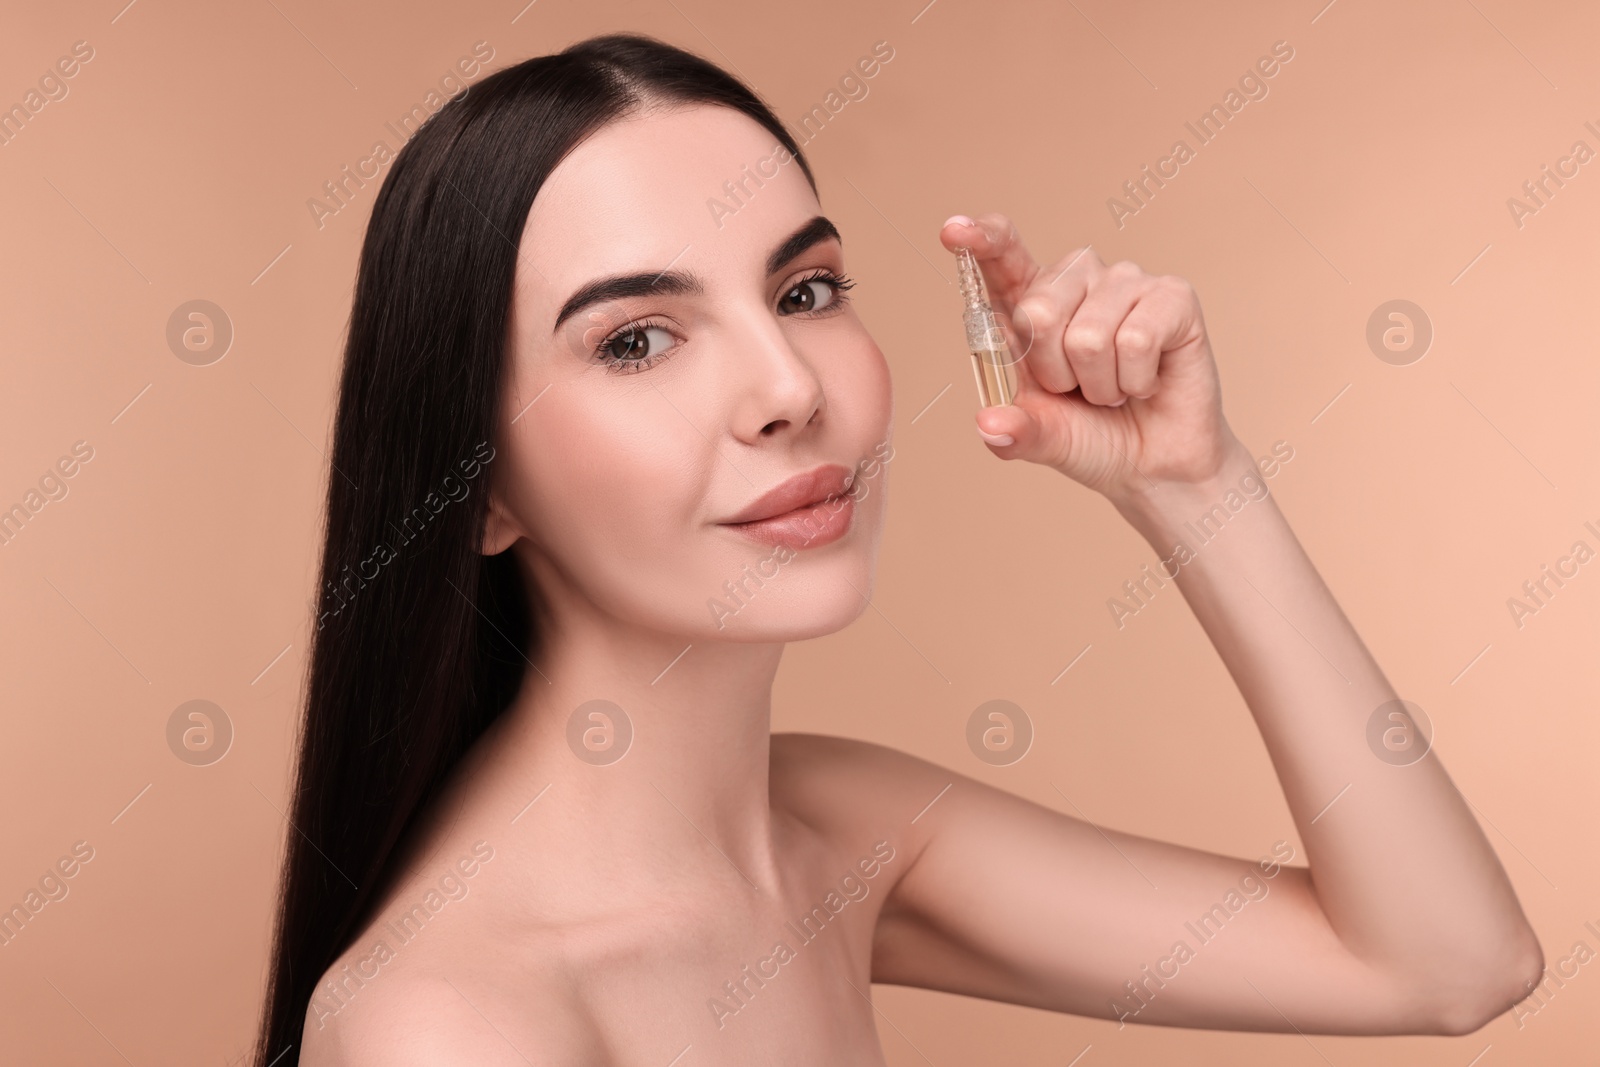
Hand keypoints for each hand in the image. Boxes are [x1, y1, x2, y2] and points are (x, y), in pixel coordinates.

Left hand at [939, 213, 1242, 500]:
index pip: (1001, 258)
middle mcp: (1076, 280)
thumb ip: (1014, 431)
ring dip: (1100, 383)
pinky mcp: (1172, 296)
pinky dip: (1136, 379)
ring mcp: (1125, 282)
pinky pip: (1136, 339)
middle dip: (1055, 372)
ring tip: (1114, 387)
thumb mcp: (1042, 438)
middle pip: (1039, 311)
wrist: (1154, 464)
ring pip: (1089, 335)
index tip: (954, 231)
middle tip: (1078, 388)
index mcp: (1032, 303)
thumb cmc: (1092, 437)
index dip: (981, 240)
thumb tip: (989, 423)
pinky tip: (1145, 381)